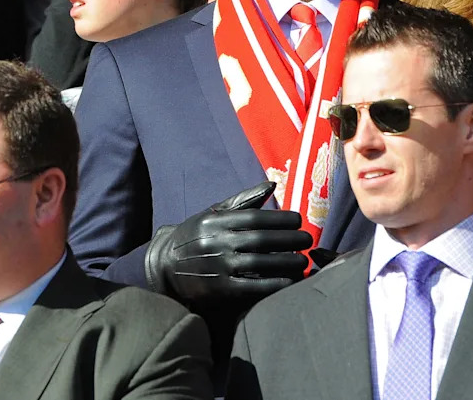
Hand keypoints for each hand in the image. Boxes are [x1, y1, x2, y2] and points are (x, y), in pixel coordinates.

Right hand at [145, 181, 312, 306]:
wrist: (164, 266)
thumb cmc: (196, 236)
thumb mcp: (213, 214)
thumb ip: (243, 200)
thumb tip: (272, 184)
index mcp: (217, 222)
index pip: (254, 217)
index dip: (279, 218)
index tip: (299, 220)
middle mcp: (217, 242)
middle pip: (260, 239)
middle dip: (288, 240)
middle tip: (308, 240)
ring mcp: (218, 266)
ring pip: (258, 262)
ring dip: (286, 262)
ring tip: (304, 261)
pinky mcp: (219, 289)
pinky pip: (251, 286)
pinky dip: (272, 285)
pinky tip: (290, 282)